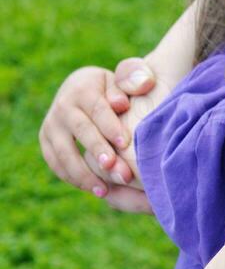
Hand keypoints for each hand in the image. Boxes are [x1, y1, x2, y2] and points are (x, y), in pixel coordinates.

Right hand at [39, 58, 156, 202]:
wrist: (87, 89)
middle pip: (81, 132)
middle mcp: (62, 106)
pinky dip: (74, 178)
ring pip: (64, 152)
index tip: (126, 144)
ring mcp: (51, 125)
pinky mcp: (46, 142)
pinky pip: (56, 164)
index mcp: (83, 88)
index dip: (111, 127)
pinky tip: (96, 190)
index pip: (98, 109)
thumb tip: (122, 102)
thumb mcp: (127, 77)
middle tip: (120, 173)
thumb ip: (133, 77)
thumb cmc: (118, 87)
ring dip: (85, 174)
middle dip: (100, 153)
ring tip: (106, 191)